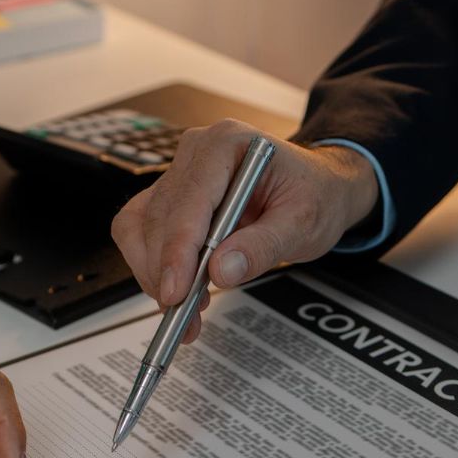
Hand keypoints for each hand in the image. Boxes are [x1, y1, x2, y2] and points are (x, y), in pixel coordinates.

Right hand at [111, 121, 379, 342]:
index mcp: (228, 143)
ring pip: (141, 228)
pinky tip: (180, 292)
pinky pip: (140, 233)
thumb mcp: (303, 223)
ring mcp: (178, 174)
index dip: (177, 250)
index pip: (189, 199)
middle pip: (160, 217)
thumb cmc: (314, 195)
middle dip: (167, 272)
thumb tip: (222, 271)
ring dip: (156, 275)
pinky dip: (153, 268)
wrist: (316, 189)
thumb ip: (263, 246)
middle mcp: (195, 152)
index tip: (176, 292)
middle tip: (185, 315)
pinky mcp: (169, 199)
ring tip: (186, 309)